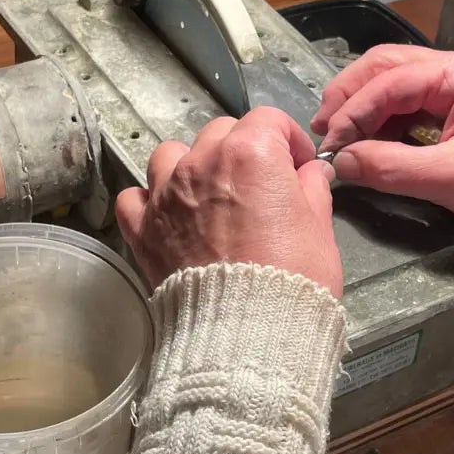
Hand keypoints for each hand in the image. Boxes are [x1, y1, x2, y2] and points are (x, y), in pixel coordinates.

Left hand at [116, 107, 342, 295]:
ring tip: (209, 194)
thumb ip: (312, 190)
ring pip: (171, 155)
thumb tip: (310, 175)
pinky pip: (134, 197)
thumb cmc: (291, 280)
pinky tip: (168, 215)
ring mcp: (167, 194)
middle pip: (220, 132)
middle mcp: (203, 164)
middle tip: (259, 184)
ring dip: (190, 165)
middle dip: (243, 149)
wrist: (247, 331)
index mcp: (251, 154)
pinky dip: (149, 201)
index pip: (269, 121)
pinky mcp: (144, 229)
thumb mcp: (320, 229)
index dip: (288, 140)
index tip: (297, 164)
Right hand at [311, 44, 453, 247]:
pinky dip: (384, 118)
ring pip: (396, 80)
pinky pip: (412, 100)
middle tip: (320, 129)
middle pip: (387, 66)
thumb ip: (391, 168)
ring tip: (338, 136)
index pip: (389, 80)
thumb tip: (340, 163)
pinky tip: (367, 139)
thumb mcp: (452, 180)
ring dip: (364, 105)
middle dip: (349, 96)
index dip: (351, 111)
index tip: (328, 144)